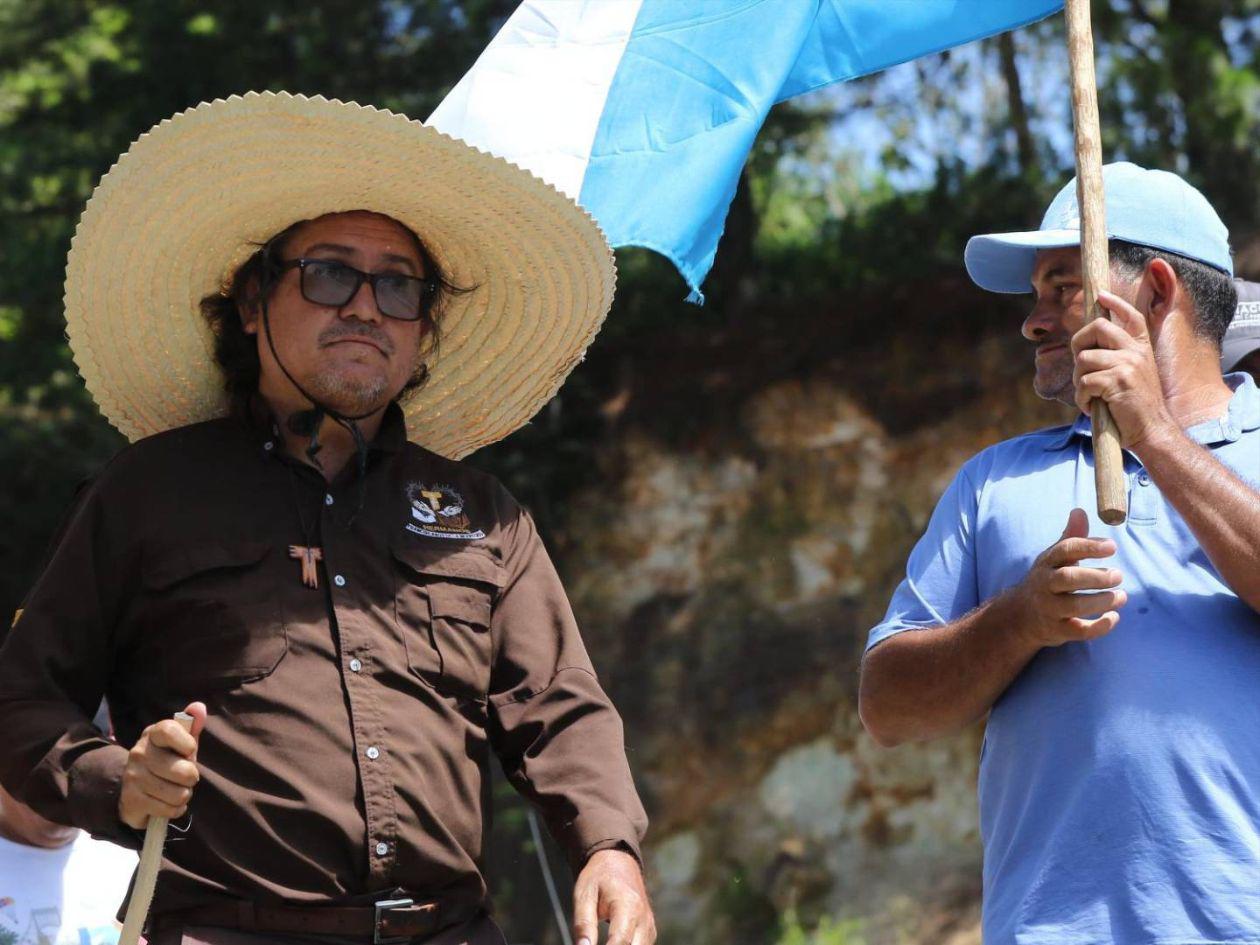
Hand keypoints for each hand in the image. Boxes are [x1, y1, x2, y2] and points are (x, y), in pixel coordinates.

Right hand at [118, 702, 206, 829]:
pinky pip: (169, 809)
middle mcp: (139, 753)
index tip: (190, 750)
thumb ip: (192, 725)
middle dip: (191, 777)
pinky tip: (167, 802)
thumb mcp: (182, 742)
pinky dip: (175, 809)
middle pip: (183, 771)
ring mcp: (133, 778)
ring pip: (179, 793)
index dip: (187, 744)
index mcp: (153, 734)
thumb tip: (199, 707)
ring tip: (175, 789)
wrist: (136, 788)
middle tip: (184, 777)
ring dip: (183, 795)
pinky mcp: (132, 801)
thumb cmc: (168, 759)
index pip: (169, 730)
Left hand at [572, 848, 655, 944]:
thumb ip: (584, 924)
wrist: (619, 862)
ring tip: (603, 940)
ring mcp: (649, 925)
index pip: (621, 942)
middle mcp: (644, 918)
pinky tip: (612, 944)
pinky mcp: (650, 931)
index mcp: (628, 906)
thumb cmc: (599, 877)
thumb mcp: (584, 895)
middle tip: (592, 944)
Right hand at [1010, 509, 1125, 648]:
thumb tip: (1079, 510)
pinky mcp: (1057, 630)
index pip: (1065, 550)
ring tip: (1122, 596)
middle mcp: (1045, 585)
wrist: (1021, 616)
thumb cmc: (1047, 581)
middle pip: (1067, 578)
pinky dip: (1099, 626)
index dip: (1088, 547)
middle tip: (1119, 575)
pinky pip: (1079, 631)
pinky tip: (1114, 617)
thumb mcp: (1055, 559)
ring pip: (1074, 606)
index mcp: (1047, 563)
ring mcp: (1049, 609)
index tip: (1112, 546)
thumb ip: (1071, 537)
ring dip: (1101, 602)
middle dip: (1095, 577)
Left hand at [1070, 289, 1175, 449]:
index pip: (1131, 316)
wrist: (1152, 430)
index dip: (1114, 304)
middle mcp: (1136, 351)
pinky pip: (1084, 382)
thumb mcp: (1131, 375)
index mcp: (1142, 348)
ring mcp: (1128, 364)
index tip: (1101, 296)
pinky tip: (1091, 406)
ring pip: (1084, 359)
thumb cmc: (1134, 407)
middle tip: (1079, 365)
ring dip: (1078, 381)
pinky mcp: (1118, 380)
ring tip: (1090, 395)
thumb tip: (1086, 348)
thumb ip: (1115, 358)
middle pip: (1097, 327)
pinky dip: (1081, 398)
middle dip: (1078, 344)